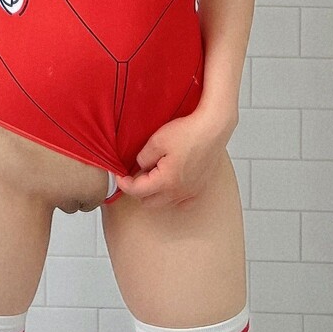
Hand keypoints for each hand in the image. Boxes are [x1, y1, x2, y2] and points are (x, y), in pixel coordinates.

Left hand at [112, 105, 233, 207]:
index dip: (124, 184)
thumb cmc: (188, 133)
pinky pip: (181, 201)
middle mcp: (179, 192)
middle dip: (138, 190)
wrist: (213, 129)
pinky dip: (171, 196)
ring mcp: (191, 192)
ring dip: (154, 193)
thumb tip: (140, 167)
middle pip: (149, 202)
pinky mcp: (199, 188)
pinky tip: (170, 182)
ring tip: (153, 174)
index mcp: (166, 182)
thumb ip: (143, 158)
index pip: (138, 191)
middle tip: (135, 174)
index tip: (119, 177)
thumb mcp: (156, 141)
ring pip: (164, 203)